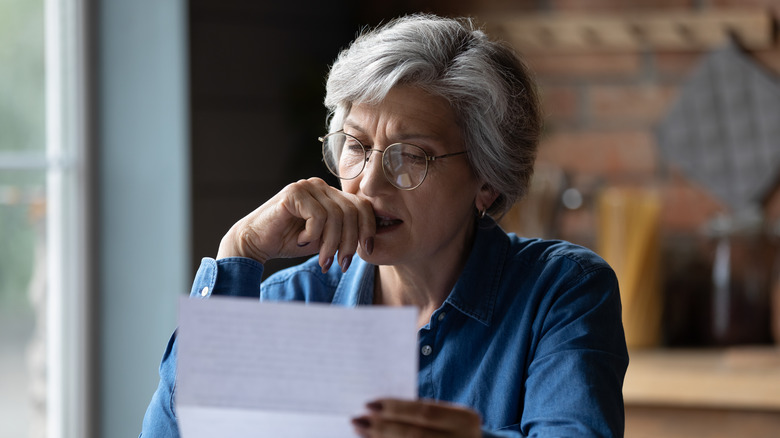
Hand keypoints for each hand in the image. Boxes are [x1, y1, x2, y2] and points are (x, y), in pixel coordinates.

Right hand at [217, 178, 375, 271]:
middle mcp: (321, 186)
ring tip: (323, 259)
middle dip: (349, 242)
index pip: (362, 206)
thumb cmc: (290, 241)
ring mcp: (307, 187)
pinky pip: (318, 216)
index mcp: (331, 194)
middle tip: (340, 264)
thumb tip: (372, 243)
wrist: (255, 243)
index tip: (367, 251)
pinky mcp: (293, 193)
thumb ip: (345, 235)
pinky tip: (301, 241)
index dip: (368, 229)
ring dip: (331, 244)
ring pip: (336, 216)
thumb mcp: (326, 239)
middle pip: (352, 211)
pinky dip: (313, 234)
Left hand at [352, 398, 481, 437]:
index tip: (368, 403)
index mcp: (465, 419)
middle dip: (383, 426)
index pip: (424, 411)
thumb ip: (421, 414)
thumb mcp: (446, 417)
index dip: (395, 407)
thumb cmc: (452, 430)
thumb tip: (379, 409)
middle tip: (357, 419)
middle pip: (414, 434)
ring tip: (360, 430)